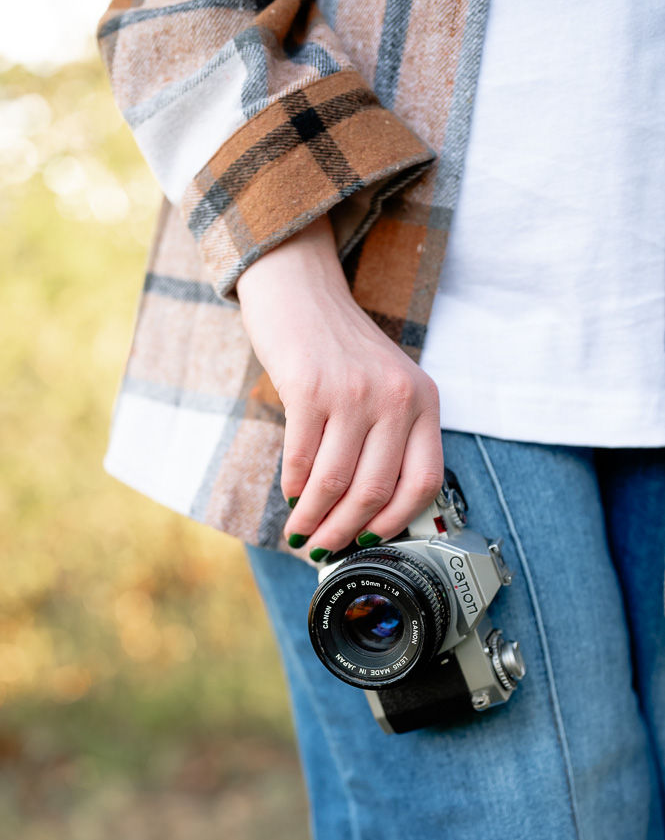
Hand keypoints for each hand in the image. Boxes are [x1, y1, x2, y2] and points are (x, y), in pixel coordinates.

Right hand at [236, 214, 442, 558]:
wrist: (302, 292)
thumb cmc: (342, 348)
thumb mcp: (387, 385)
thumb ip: (391, 437)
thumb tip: (370, 511)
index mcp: (424, 400)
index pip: (423, 480)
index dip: (396, 521)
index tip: (372, 539)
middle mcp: (396, 397)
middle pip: (375, 490)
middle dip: (346, 530)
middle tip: (325, 546)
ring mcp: (353, 392)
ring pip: (335, 481)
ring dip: (314, 517)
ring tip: (301, 531)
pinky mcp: (310, 388)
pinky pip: (301, 458)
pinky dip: (293, 487)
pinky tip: (291, 496)